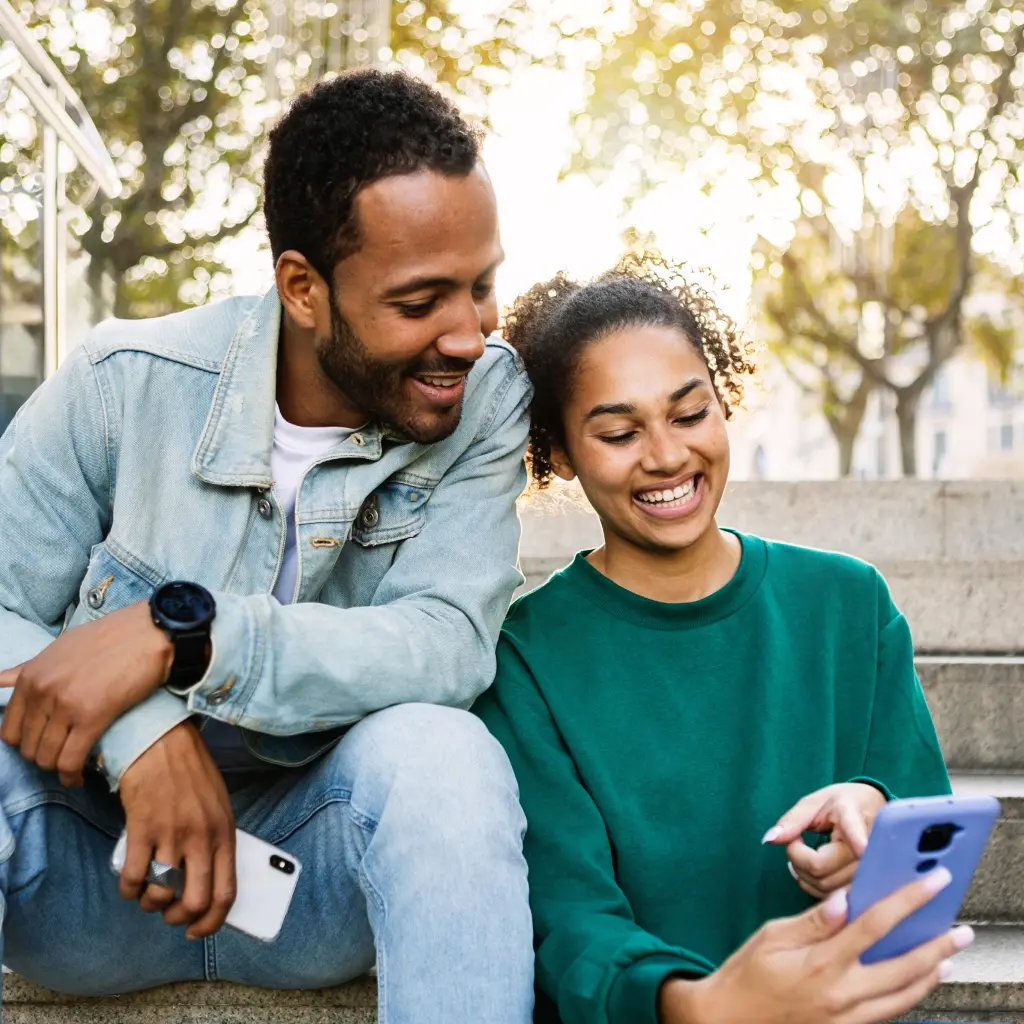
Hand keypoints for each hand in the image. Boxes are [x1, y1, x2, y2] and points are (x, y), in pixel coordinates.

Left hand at [0, 601, 173, 785]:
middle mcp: (42, 692)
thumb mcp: (61, 647)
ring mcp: (65, 705)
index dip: (26, 744)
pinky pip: (70, 760)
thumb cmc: (111, 637)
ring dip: (58, 768)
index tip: (44, 745)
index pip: (10, 729)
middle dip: (44, 758)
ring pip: (47, 757)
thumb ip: (28, 669)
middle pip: (28, 747)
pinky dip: (72, 776)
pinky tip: (79, 778)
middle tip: (63, 756)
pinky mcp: (92, 717)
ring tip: (72, 768)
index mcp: (32, 676)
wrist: (149, 632)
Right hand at [118, 720, 236, 938]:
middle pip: (193, 902)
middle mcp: (202, 837)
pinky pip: (133, 877)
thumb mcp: (218, 806)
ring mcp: (172, 834)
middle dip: (178, 919)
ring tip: (147, 894)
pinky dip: (128, 890)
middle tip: (168, 913)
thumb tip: (211, 880)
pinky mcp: (143, 828)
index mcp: (225, 833)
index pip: (226, 892)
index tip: (196, 931)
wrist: (162, 742)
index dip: (211, 922)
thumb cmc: (191, 774)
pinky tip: (129, 885)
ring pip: (160, 894)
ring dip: (150, 904)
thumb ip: (217, 840)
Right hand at [659, 869, 973, 1023]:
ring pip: (903, 997)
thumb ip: (812, 920)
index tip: (929, 883)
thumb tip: (844, 900)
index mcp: (821, 963)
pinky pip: (888, 1015)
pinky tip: (915, 984)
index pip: (875, 924)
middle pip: (903, 967)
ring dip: (930, 975)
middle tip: (960, 930)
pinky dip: (909, 997)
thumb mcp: (772, 937)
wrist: (728, 1021)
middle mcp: (841, 994)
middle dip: (937, 946)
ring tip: (947, 958)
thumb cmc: (746, 975)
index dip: (907, 900)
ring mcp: (846, 1018)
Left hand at [762, 783, 887, 897]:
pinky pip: (833, 897)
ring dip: (803, 875)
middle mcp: (870, 849)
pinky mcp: (866, 886)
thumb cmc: (840, 803)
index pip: (853, 833)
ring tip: (801, 852)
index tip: (862, 847)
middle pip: (822, 870)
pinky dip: (813, 885)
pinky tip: (807, 869)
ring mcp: (871, 871)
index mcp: (855, 819)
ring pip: (826, 888)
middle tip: (795, 840)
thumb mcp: (815, 802)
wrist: (871, 810)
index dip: (858, 841)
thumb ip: (793, 820)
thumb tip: (768, 839)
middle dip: (797, 859)